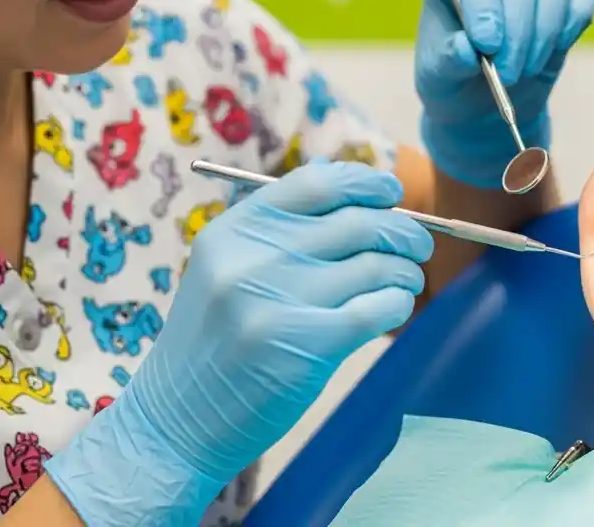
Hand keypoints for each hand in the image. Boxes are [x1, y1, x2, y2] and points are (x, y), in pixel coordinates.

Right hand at [45, 162, 432, 525]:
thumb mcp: (225, 268)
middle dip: (403, 232)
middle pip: (358, 222)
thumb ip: (280, 226)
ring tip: (407, 281)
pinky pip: (378, 308)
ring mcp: (278, 302)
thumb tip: (347, 175)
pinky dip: (398, 304)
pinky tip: (394, 308)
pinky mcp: (305, 346)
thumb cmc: (215, 340)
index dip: (367, 183)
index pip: (318, 182)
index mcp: (235, 229)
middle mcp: (253, 258)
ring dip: (405, 271)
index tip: (390, 195)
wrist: (176, 419)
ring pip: (376, 265)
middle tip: (417, 247)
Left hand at [415, 0, 593, 188]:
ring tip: (525, 71)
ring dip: (543, 34)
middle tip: (506, 75)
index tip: (487, 44)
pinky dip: (573, 24)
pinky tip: (555, 51)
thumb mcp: (438, 76)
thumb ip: (449, 59)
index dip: (483, 2)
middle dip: (517, 32)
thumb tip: (466, 49)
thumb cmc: (452, 80)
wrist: (481, 101)